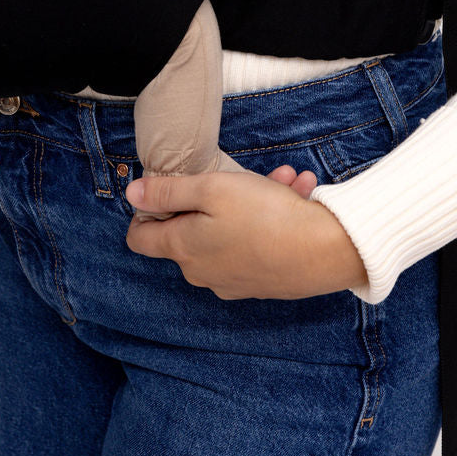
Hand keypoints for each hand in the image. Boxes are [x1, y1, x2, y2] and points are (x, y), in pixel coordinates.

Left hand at [124, 167, 368, 299]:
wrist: (323, 252)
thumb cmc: (264, 216)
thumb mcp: (211, 189)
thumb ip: (168, 191)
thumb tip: (132, 193)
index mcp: (183, 249)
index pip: (141, 239)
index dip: (145, 211)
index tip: (167, 189)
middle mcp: (203, 272)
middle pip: (191, 231)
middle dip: (214, 198)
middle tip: (240, 175)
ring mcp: (233, 280)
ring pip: (232, 231)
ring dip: (252, 201)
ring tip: (285, 179)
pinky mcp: (261, 280)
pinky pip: (257, 242)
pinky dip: (272, 218)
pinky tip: (298, 191)